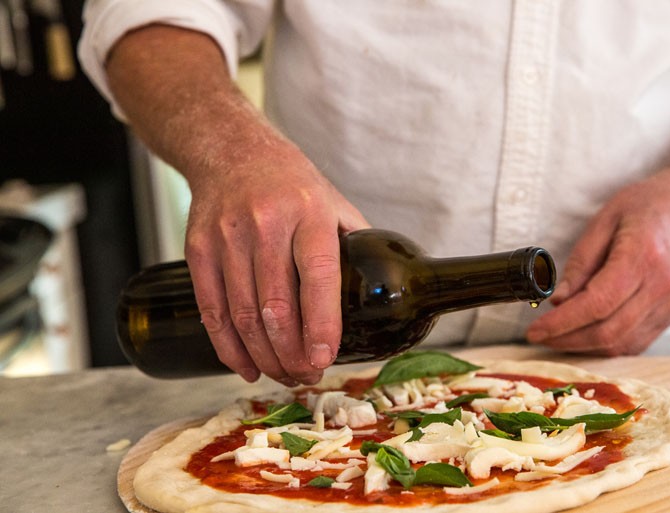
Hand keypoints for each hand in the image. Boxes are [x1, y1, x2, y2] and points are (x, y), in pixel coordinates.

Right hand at [184, 137, 368, 385]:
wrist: (230, 151)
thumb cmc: (291, 183)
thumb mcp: (332, 201)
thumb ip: (357, 243)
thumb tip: (387, 289)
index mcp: (308, 213)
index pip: (318, 276)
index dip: (322, 323)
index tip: (325, 357)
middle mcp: (266, 225)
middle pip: (276, 305)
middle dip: (292, 352)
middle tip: (307, 375)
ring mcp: (227, 238)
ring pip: (243, 314)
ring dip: (264, 357)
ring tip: (283, 375)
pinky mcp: (198, 250)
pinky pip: (212, 311)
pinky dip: (229, 348)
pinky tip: (247, 367)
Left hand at [526, 160, 669, 354]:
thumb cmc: (645, 206)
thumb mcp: (604, 220)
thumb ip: (580, 263)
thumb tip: (557, 301)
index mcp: (643, 257)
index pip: (597, 304)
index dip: (562, 322)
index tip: (535, 330)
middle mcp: (661, 288)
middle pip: (608, 331)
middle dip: (566, 339)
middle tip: (538, 336)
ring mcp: (669, 306)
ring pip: (620, 343)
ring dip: (583, 347)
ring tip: (554, 337)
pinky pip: (634, 344)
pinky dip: (604, 346)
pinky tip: (582, 336)